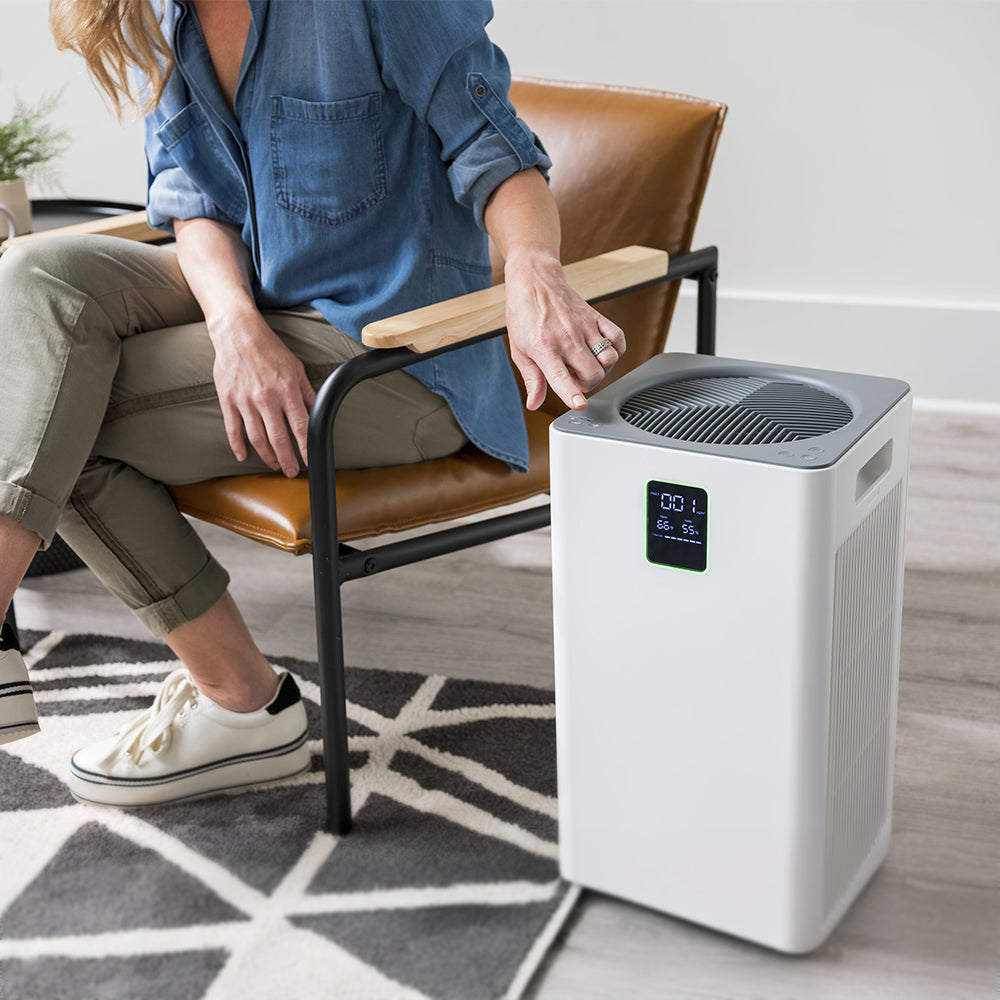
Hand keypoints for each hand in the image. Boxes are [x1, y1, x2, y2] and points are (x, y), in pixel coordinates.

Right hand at [209, 308, 315, 476]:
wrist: (238, 332)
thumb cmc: (269, 349)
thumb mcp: (296, 368)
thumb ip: (308, 393)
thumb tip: (319, 413)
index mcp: (286, 390)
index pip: (301, 427)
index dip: (306, 448)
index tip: (310, 460)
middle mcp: (266, 398)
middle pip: (279, 438)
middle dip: (287, 459)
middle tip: (292, 472)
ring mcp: (245, 401)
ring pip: (257, 438)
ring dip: (267, 456)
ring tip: (274, 464)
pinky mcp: (227, 400)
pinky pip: (233, 429)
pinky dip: (237, 446)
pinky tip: (243, 457)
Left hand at [503, 250, 625, 410]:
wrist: (534, 280)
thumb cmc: (523, 314)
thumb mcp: (519, 350)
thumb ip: (531, 379)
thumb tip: (535, 403)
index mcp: (544, 348)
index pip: (560, 376)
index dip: (571, 393)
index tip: (579, 404)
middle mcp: (567, 338)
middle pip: (593, 374)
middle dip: (587, 385)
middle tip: (575, 378)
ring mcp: (584, 327)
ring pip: (609, 359)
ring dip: (602, 369)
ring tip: (586, 364)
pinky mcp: (596, 317)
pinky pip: (618, 338)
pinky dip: (616, 350)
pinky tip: (601, 352)